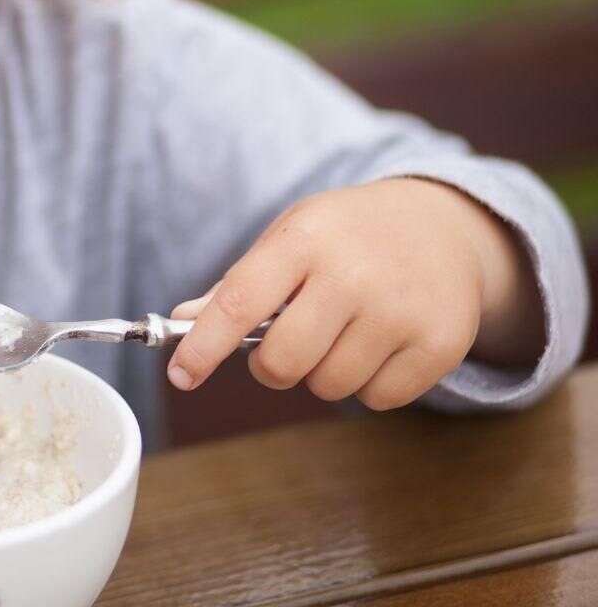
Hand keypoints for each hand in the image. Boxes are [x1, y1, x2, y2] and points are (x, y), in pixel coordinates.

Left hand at [166, 178, 542, 410]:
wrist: (444, 226)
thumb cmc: (348, 236)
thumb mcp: (290, 237)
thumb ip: (238, 284)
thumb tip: (183, 323)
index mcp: (304, 239)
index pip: (240, 301)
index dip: (203, 346)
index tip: (180, 375)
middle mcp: (352, 273)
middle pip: (283, 362)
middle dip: (271, 367)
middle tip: (286, 345)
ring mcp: (400, 310)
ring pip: (329, 386)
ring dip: (323, 373)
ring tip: (343, 332)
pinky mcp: (439, 343)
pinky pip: (377, 399)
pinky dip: (369, 384)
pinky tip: (381, 344)